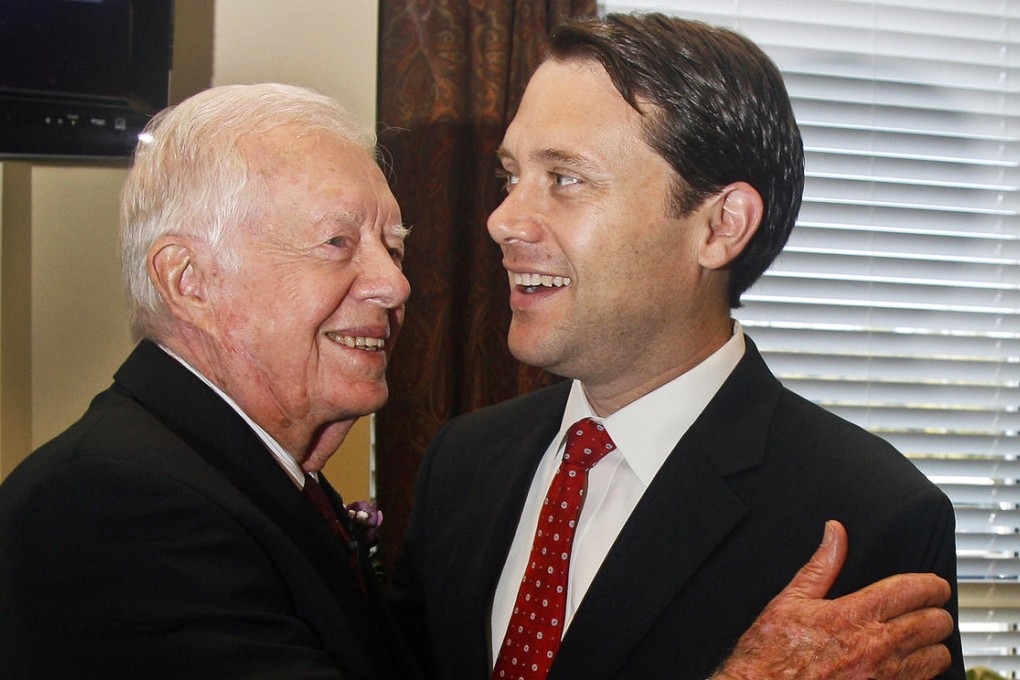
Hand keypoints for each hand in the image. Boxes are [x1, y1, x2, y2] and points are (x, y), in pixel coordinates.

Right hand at [713, 520, 952, 679]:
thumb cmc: (770, 654)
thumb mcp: (790, 601)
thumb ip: (821, 566)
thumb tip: (835, 533)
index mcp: (853, 615)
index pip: (912, 591)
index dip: (931, 584)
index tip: (933, 585)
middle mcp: (875, 647)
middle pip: (934, 623)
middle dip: (935, 611)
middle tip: (928, 609)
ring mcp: (884, 677)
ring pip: (937, 657)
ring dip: (933, 645)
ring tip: (921, 638)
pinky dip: (922, 672)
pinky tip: (908, 664)